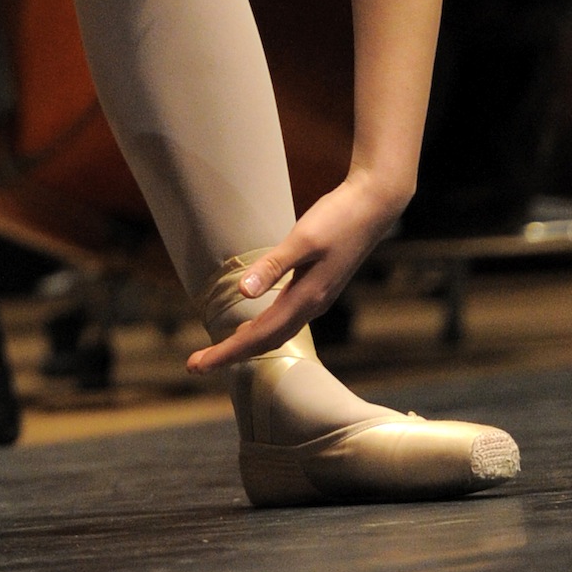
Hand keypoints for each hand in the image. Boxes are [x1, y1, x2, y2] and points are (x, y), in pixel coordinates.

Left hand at [187, 169, 405, 370]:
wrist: (375, 206)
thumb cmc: (338, 218)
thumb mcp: (303, 239)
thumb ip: (273, 266)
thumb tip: (243, 293)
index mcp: (306, 298)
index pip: (259, 336)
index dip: (227, 352)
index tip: (198, 365)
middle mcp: (312, 305)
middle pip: (266, 341)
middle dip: (232, 354)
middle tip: (197, 364)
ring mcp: (317, 298)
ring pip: (277, 333)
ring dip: (248, 344)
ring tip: (220, 351)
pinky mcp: (319, 287)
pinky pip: (285, 320)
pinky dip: (264, 329)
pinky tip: (253, 325)